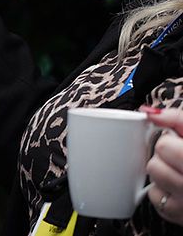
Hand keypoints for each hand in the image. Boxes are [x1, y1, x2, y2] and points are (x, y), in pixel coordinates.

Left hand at [144, 107, 182, 225]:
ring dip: (162, 171)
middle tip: (179, 157)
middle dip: (164, 156)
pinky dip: (162, 191)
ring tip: (179, 171)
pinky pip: (155, 196)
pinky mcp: (178, 215)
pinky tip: (178, 188)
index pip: (164, 147)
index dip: (169, 141)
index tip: (178, 143)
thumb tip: (150, 113)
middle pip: (155, 163)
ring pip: (154, 177)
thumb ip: (178, 119)